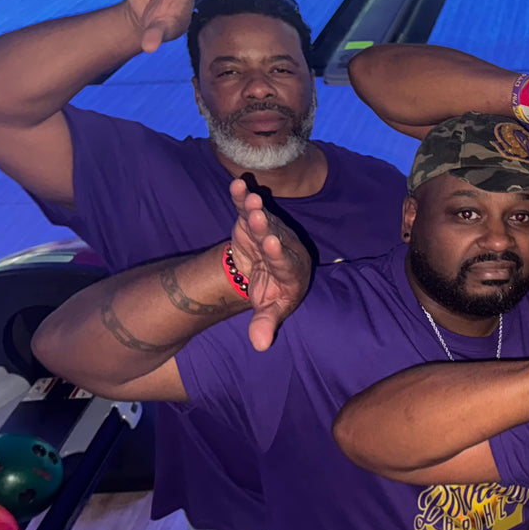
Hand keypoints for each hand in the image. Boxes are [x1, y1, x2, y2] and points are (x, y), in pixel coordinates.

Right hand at [227, 179, 311, 351]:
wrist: (266, 272)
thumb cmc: (273, 293)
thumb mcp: (270, 310)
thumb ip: (266, 324)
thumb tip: (260, 345)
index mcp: (291, 270)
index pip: (285, 261)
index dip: (278, 253)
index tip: (271, 245)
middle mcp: (283, 247)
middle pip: (274, 236)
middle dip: (265, 228)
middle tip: (258, 219)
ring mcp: (268, 232)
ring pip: (263, 219)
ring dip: (254, 209)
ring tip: (248, 198)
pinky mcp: (253, 221)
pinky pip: (248, 208)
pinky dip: (242, 196)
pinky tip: (237, 184)